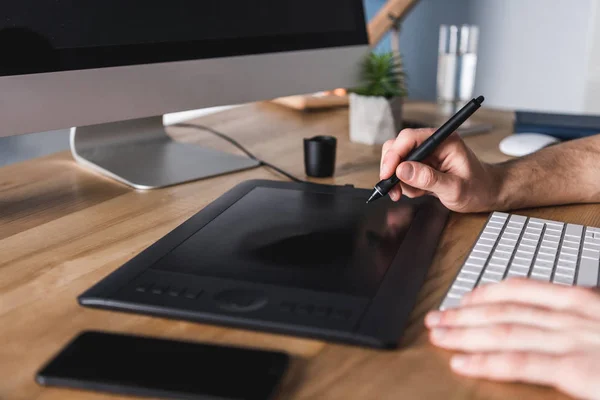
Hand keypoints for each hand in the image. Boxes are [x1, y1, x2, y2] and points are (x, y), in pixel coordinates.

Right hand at [380, 128, 500, 212]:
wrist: (488, 194)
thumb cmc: (479, 188)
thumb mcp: (454, 187)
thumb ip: (428, 178)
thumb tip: (402, 170)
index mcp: (443, 140)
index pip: (409, 138)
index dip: (394, 155)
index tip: (388, 173)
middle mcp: (432, 144)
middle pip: (398, 147)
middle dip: (392, 169)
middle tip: (394, 188)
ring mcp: (426, 155)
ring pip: (398, 162)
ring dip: (400, 181)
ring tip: (415, 193)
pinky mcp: (423, 166)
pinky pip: (403, 173)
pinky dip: (406, 185)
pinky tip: (420, 192)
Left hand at [425, 279, 599, 399]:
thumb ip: (578, 323)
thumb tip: (553, 323)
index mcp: (580, 303)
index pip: (521, 290)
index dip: (485, 294)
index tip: (463, 299)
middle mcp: (571, 317)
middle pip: (503, 311)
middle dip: (463, 314)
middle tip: (436, 318)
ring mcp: (571, 341)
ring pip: (503, 332)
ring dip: (464, 333)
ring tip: (439, 336)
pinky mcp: (576, 369)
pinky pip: (520, 363)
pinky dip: (487, 362)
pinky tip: (461, 363)